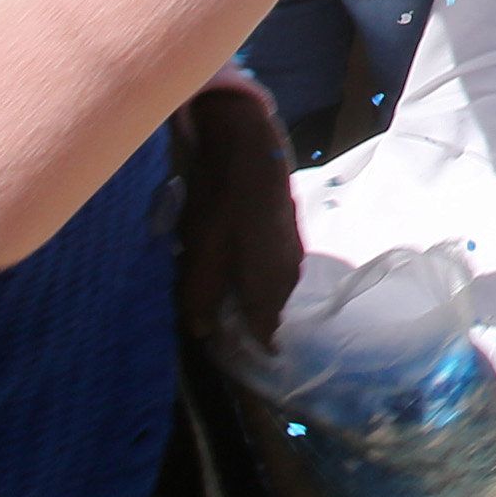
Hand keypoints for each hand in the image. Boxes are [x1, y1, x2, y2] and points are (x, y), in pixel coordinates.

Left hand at [167, 81, 302, 356]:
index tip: (229, 349)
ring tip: (227, 288)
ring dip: (253, 292)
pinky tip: (239, 258)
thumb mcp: (202, 255)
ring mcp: (294, 250)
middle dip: (249, 318)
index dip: (247, 344)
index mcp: (270, 286)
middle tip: (221, 318)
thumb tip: (202, 332)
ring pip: (273, 286)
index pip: (264, 332)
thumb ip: (201, 298)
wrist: (247, 147)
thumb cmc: (222, 204)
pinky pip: (274, 264)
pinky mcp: (289, 229)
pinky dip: (257, 270)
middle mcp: (289, 274)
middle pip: (270, 310)